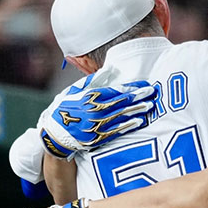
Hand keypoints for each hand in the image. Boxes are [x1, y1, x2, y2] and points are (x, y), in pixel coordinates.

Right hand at [39, 72, 154, 159]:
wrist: (53, 135)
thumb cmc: (64, 109)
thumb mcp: (74, 91)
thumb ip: (93, 81)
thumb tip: (110, 69)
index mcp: (90, 97)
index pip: (116, 90)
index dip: (132, 87)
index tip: (145, 84)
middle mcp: (95, 110)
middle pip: (122, 102)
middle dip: (139, 97)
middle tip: (153, 92)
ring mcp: (97, 125)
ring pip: (122, 116)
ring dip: (137, 110)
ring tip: (150, 105)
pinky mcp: (98, 138)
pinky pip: (117, 131)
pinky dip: (129, 125)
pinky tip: (139, 121)